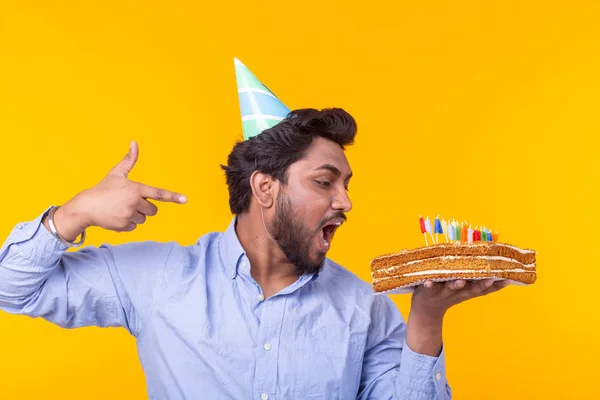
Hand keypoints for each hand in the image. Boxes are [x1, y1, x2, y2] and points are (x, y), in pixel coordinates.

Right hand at [47, 141, 186, 239]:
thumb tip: (134, 142)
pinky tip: (116, 216)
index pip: (158, 193)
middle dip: (145, 207)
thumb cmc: (104, 188)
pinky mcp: (124, 226)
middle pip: (153, 210)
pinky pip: (135, 227)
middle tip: (129, 202)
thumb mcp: (117, 173)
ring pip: (143, 219)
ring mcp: (129, 215)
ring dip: (136, 215)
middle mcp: (134, 202)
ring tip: (120, 209)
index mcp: (135, 188)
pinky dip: (127, 223)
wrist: (86, 207)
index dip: (173, 196)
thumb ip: (129, 159)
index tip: (185, 199)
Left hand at [405, 279, 507, 355]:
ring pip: (451, 288)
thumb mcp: (464, 289)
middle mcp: (458, 292)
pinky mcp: (429, 291)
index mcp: (467, 290)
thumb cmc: (448, 292)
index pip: (484, 288)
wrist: (427, 309)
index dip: (496, 285)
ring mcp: (443, 292)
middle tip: (490, 280)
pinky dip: (429, 285)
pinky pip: (429, 288)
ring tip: (460, 281)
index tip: (507, 279)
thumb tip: (492, 263)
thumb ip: (475, 279)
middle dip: (480, 285)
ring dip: (456, 285)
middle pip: (471, 289)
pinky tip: (428, 282)